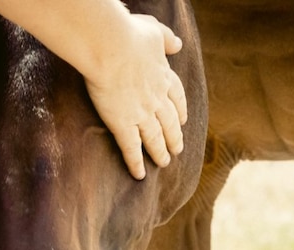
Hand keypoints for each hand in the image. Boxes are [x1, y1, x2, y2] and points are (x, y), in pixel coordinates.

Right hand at [83, 14, 187, 179]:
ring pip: (155, 139)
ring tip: (164, 163)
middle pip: (169, 123)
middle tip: (177, 149)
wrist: (111, 47)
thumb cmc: (129, 35)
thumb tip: (178, 44)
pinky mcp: (123, 124)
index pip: (176, 97)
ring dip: (160, 152)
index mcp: (163, 76)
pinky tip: (139, 175)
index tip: (183, 120)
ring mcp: (141, 114)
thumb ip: (166, 39)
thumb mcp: (154, 30)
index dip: (180, 110)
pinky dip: (136, 163)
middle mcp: (156, 98)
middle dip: (174, 137)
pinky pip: (131, 149)